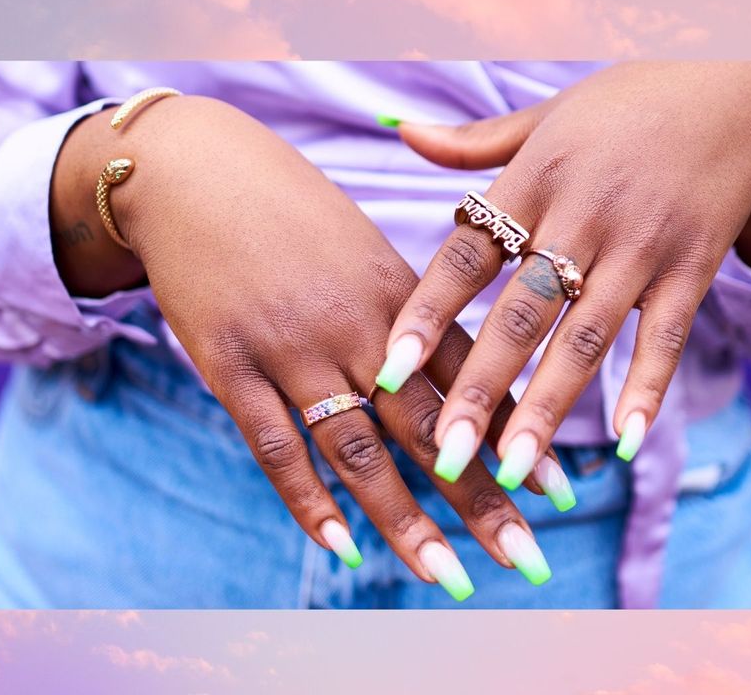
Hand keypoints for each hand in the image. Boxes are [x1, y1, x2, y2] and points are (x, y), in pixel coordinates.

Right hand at [51, 96, 560, 597]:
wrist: (192, 170)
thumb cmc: (287, 209)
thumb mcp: (360, 247)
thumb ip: (402, 310)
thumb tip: (443, 371)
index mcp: (400, 294)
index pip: (471, 378)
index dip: (514, 436)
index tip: (558, 493)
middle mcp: (357, 327)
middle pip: (431, 427)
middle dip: (484, 499)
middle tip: (529, 562)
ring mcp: (293, 349)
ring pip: (361, 450)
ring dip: (409, 522)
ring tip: (452, 580)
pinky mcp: (231, 366)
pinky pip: (276, 446)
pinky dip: (309, 502)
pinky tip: (344, 548)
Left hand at [375, 62, 750, 486]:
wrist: (735, 86)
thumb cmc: (624, 105)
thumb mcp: (545, 116)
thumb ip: (474, 143)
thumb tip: (401, 134)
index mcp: (533, 179)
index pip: (465, 257)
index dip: (425, 316)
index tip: (387, 374)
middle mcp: (582, 215)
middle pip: (520, 314)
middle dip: (480, 389)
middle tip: (446, 454)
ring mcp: (642, 244)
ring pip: (586, 337)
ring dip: (549, 407)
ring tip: (516, 470)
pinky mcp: (694, 266)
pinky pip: (665, 335)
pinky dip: (646, 388)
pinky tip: (625, 442)